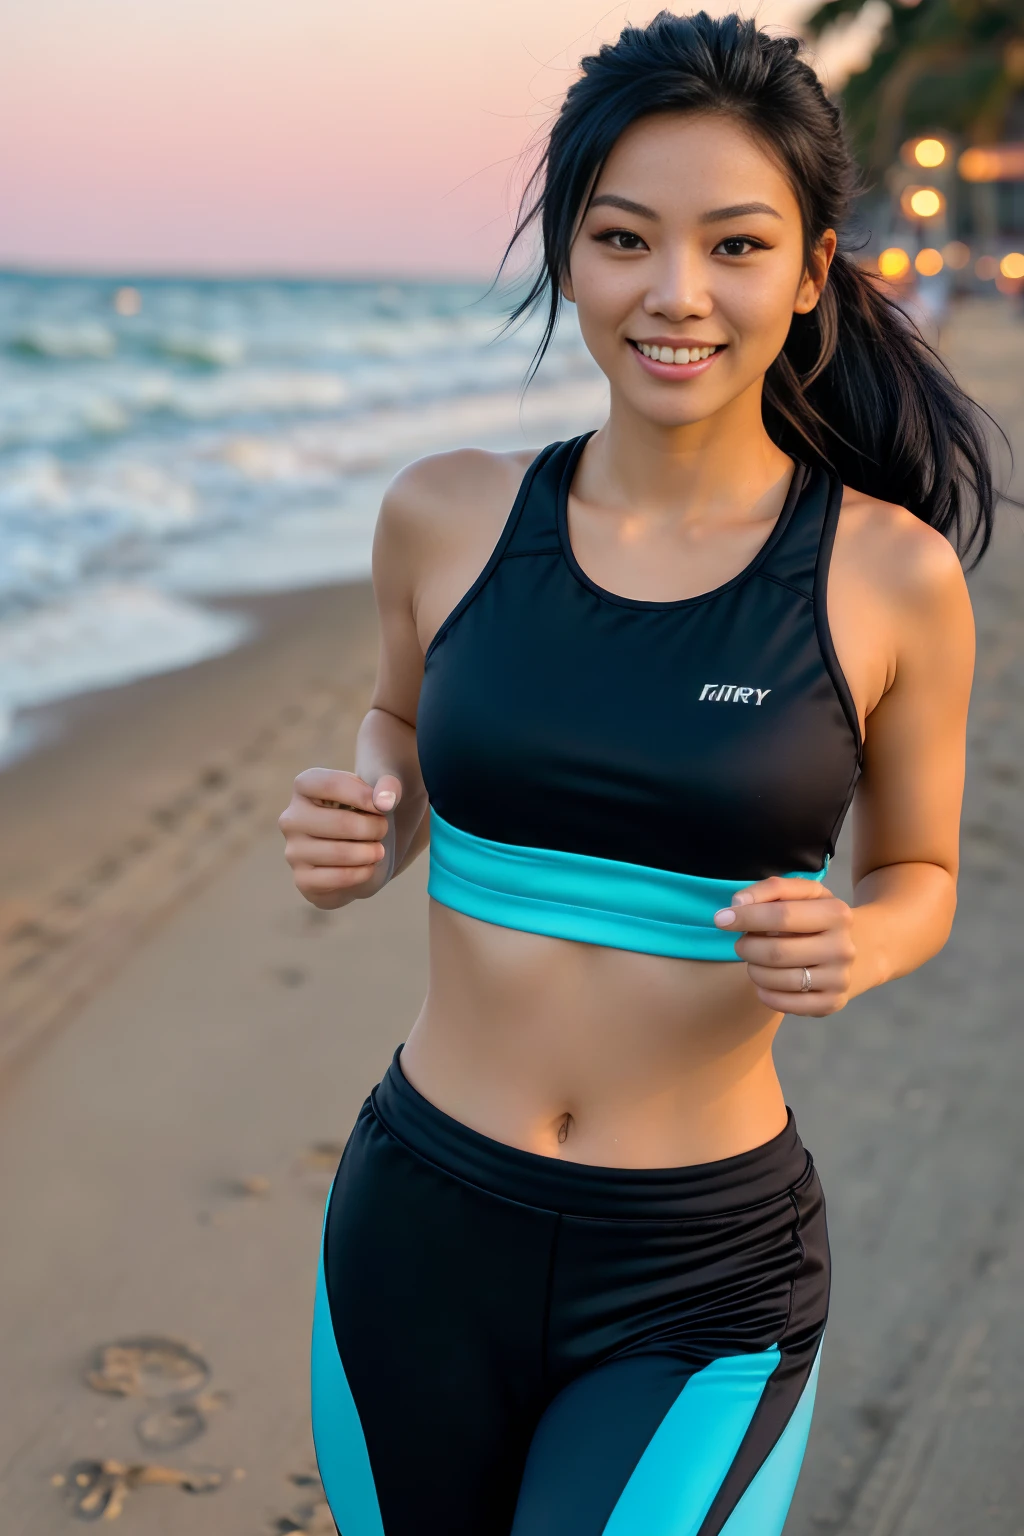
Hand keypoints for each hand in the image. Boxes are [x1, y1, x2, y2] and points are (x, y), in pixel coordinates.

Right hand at [279, 766, 401, 908]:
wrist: (355, 856)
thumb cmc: (364, 815)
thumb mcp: (377, 793)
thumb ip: (388, 785)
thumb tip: (385, 801)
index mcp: (304, 787)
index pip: (330, 784)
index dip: (363, 795)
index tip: (384, 806)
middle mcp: (292, 818)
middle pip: (341, 822)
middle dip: (374, 828)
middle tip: (383, 830)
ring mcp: (294, 851)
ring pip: (341, 853)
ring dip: (370, 852)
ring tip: (378, 849)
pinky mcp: (303, 880)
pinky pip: (340, 877)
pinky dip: (363, 872)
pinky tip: (369, 866)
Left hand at [713, 876, 854, 1015]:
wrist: (861, 949)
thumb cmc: (818, 917)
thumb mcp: (803, 893)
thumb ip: (770, 889)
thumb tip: (737, 903)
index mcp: (836, 913)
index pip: (780, 915)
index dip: (745, 917)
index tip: (721, 919)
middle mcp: (842, 948)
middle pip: (775, 952)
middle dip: (747, 947)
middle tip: (742, 944)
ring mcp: (839, 979)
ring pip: (778, 980)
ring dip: (753, 970)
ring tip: (754, 961)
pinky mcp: (832, 1003)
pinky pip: (785, 1005)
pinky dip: (765, 994)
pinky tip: (764, 982)